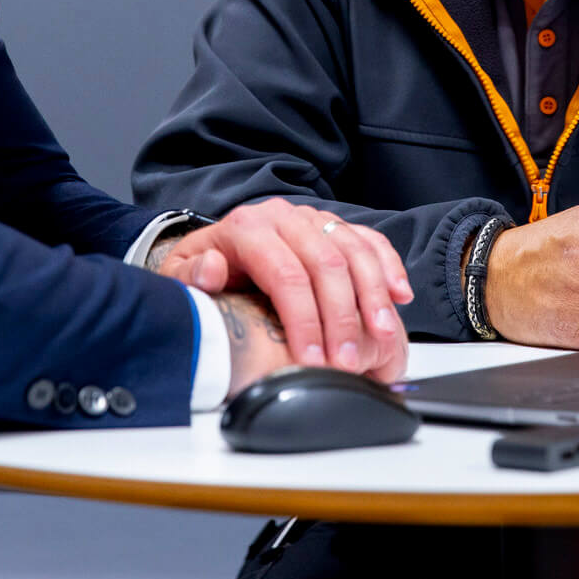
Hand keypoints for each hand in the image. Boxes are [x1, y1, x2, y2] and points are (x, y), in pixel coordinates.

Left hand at [152, 199, 410, 382]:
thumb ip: (191, 276)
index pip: (285, 273)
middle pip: (326, 264)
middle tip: (346, 361)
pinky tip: (399, 295)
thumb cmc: (200, 270)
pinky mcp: (334, 227)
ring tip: (381, 336)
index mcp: (247, 228)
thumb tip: (212, 268)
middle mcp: (284, 217)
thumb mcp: (179, 276)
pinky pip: (370, 240)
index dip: (303, 319)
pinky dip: (388, 267)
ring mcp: (313, 219)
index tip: (311, 358)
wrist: (213, 248)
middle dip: (341, 317)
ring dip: (373, 296)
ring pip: (354, 251)